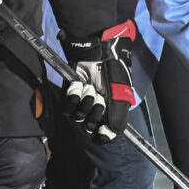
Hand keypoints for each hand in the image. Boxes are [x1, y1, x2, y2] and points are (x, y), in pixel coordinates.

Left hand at [59, 24, 136, 140]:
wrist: (100, 54)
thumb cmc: (114, 73)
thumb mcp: (121, 96)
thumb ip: (118, 118)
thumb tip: (111, 134)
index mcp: (111, 112)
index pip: (105, 134)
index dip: (103, 134)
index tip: (103, 130)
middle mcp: (96, 110)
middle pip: (90, 126)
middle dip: (94, 113)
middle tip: (100, 98)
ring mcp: (82, 103)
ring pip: (78, 117)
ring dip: (84, 103)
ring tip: (90, 89)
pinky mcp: (70, 95)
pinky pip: (67, 106)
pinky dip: (73, 97)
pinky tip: (79, 86)